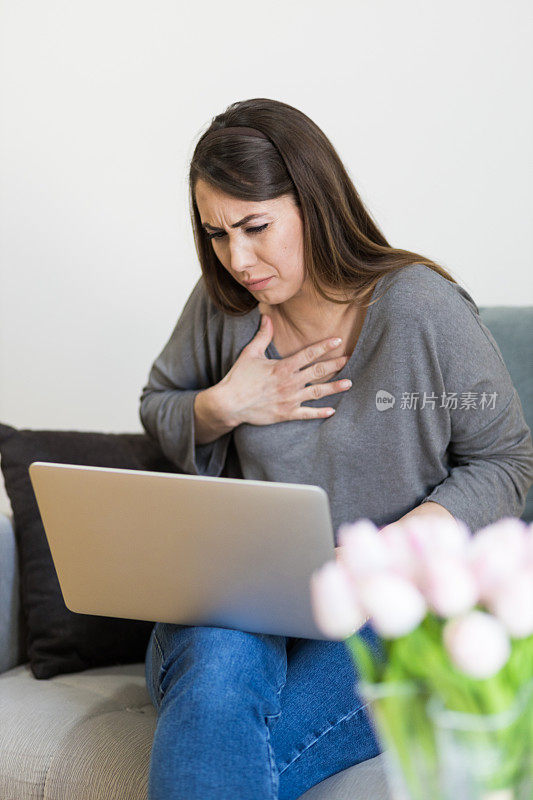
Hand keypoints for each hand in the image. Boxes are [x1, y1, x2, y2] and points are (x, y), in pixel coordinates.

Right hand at [216, 314, 352, 426]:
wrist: (229, 403)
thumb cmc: (239, 377)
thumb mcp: (250, 353)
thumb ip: (263, 335)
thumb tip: (267, 317)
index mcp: (282, 367)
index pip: (309, 354)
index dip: (325, 346)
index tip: (338, 340)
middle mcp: (289, 383)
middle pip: (318, 372)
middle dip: (335, 364)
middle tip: (349, 359)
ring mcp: (289, 399)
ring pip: (317, 393)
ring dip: (335, 388)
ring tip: (349, 383)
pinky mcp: (286, 413)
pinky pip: (306, 414)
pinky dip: (319, 413)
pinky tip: (331, 411)